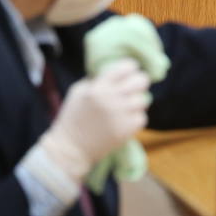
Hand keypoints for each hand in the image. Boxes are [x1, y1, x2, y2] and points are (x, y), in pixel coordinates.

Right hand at [37, 58, 149, 182]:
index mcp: (98, 87)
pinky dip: (136, 117)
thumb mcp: (79, 90)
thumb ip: (97, 79)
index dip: (130, 67)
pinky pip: (142, 118)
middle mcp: (111, 99)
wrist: (71, 148)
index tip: (130, 70)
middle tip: (135, 85)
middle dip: (139, 81)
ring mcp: (120, 116)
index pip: (126, 67)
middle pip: (141, 81)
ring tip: (128, 104)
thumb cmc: (73, 116)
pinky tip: (126, 118)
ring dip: (137, 101)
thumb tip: (117, 71)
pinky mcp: (126, 131)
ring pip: (143, 100)